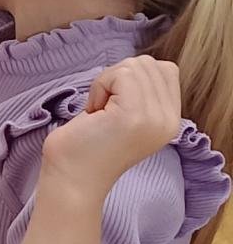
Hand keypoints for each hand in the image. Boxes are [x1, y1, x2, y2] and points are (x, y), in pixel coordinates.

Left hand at [40, 56, 183, 208]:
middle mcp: (170, 121)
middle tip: (104, 109)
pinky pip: (120, 74)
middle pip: (148, 63)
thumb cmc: (88, 144)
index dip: (132, 77)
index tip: (115, 103)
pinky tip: (94, 111)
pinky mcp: (134, 115)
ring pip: (133, 66)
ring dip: (107, 82)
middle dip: (118, 77)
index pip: (166, 70)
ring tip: (100, 112)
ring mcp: (154, 118)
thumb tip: (138, 65)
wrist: (73, 179)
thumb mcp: (128, 114)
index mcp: (171, 121)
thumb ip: (143, 93)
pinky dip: (100, 85)